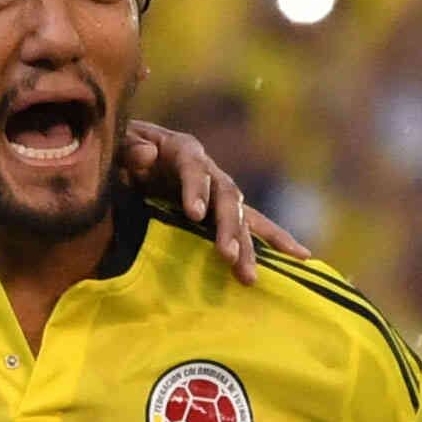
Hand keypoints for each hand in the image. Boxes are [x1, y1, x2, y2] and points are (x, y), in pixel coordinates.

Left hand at [118, 121, 314, 281]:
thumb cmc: (122, 150)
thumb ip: (128, 148)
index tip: (195, 214)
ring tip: (249, 276)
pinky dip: (276, 241)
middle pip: (225, 197)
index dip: (196, 189)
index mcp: (183, 150)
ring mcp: (219, 192)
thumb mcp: (119, 144)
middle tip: (228, 256)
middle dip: (229, 228)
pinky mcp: (224, 212)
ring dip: (248, 247)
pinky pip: (253, 226)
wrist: (129, 156)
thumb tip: (148, 155)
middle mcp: (209, 169)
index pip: (193, 168)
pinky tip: (303, 258)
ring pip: (242, 217)